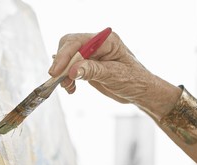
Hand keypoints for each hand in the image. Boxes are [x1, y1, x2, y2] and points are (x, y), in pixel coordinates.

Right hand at [48, 31, 180, 118]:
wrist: (140, 92)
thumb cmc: (134, 81)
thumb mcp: (114, 76)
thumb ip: (93, 71)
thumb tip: (72, 70)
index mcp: (106, 40)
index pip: (78, 41)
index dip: (65, 55)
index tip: (56, 71)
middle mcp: (97, 44)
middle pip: (69, 46)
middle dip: (61, 63)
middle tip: (60, 80)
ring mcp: (91, 55)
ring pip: (67, 57)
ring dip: (63, 73)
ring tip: (68, 87)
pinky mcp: (87, 65)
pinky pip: (70, 68)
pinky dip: (67, 78)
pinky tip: (71, 88)